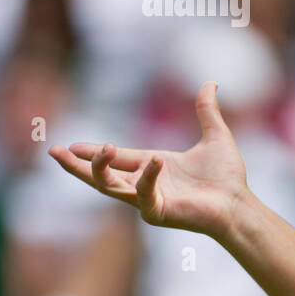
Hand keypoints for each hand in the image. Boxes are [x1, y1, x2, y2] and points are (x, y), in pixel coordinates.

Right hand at [49, 82, 249, 240]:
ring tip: (101, 149)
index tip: (70, 146)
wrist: (239, 202)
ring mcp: (149, 200)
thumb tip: (211, 83)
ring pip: (110, 187)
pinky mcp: (158, 212)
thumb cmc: (227, 177)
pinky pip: (143, 194)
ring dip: (100, 169)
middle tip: (55, 152)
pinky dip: (146, 177)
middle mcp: (146, 184)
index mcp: (153, 167)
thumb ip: (206, 111)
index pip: (117, 158)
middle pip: (101, 176)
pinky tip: (155, 161)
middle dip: (77, 166)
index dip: (93, 152)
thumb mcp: (216, 136)